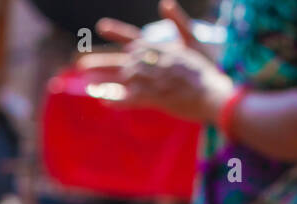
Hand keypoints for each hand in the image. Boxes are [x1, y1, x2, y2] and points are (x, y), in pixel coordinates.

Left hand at [81, 7, 233, 124]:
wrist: (215, 94)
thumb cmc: (205, 69)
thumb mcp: (194, 42)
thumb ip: (178, 23)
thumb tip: (165, 2)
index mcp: (162, 49)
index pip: (135, 37)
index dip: (117, 31)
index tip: (101, 26)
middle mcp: (156, 62)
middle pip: (123, 60)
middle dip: (102, 60)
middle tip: (81, 62)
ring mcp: (155, 81)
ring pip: (124, 78)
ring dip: (104, 80)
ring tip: (86, 80)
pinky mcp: (157, 99)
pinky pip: (132, 99)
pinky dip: (118, 100)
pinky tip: (103, 100)